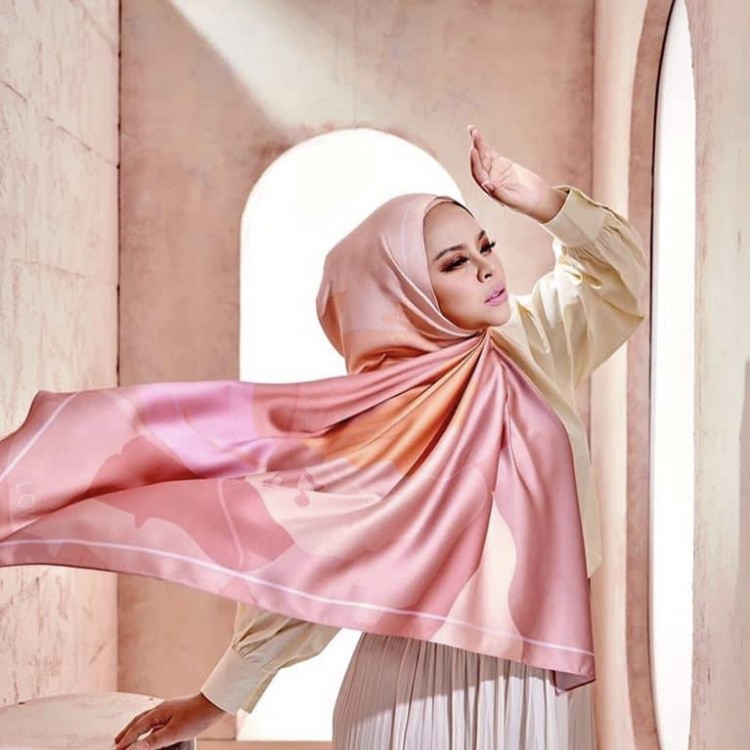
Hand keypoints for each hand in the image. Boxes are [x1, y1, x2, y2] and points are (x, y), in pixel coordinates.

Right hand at [113, 692, 227, 749]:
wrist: (214, 705)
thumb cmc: (196, 717)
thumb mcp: (174, 732)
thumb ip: (154, 741)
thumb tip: (136, 746)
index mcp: (158, 712)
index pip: (137, 727)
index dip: (126, 739)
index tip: (117, 749)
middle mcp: (161, 710)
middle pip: (139, 721)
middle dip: (127, 731)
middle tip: (117, 742)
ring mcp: (168, 711)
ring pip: (148, 721)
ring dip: (138, 730)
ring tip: (131, 739)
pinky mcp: (176, 714)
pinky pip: (157, 723)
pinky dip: (149, 730)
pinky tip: (151, 735)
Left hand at [467, 124, 565, 221]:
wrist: (538, 199)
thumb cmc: (527, 204)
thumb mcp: (513, 200)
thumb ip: (499, 193)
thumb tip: (486, 185)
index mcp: (489, 189)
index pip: (478, 174)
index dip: (475, 162)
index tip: (473, 150)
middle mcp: (489, 180)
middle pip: (479, 162)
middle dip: (476, 148)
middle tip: (474, 133)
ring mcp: (495, 172)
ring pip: (484, 156)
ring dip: (478, 143)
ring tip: (473, 129)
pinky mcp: (502, 165)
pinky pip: (491, 153)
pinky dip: (485, 145)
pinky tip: (479, 136)